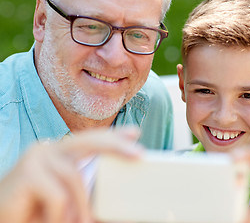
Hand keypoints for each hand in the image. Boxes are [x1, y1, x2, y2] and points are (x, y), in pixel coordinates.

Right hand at [0, 127, 142, 222]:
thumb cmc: (38, 210)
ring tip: (80, 222)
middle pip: (89, 142)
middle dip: (116, 145)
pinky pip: (57, 195)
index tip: (135, 133)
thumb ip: (88, 192)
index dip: (113, 136)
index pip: (92, 140)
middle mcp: (50, 149)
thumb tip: (120, 198)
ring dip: (80, 206)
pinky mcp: (26, 173)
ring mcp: (37, 158)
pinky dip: (59, 214)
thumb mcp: (70, 200)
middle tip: (139, 154)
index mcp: (62, 154)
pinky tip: (50, 220)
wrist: (4, 219)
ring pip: (75, 177)